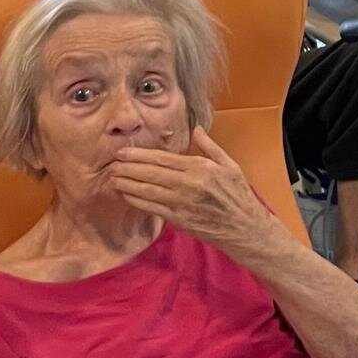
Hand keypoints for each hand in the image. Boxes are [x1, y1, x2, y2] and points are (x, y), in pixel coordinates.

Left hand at [108, 127, 277, 259]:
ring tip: (113, 178)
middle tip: (111, 164)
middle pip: (149, 173)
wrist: (245, 228)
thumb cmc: (239, 196)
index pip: (161, 158)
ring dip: (126, 184)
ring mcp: (182, 203)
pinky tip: (127, 195)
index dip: (138, 155)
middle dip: (127, 168)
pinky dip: (136, 200)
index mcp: (200, 168)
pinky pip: (151, 208)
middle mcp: (188, 184)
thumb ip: (210, 147)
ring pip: (146, 190)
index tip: (123, 152)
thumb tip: (197, 130)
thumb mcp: (230, 166)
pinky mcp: (178, 219)